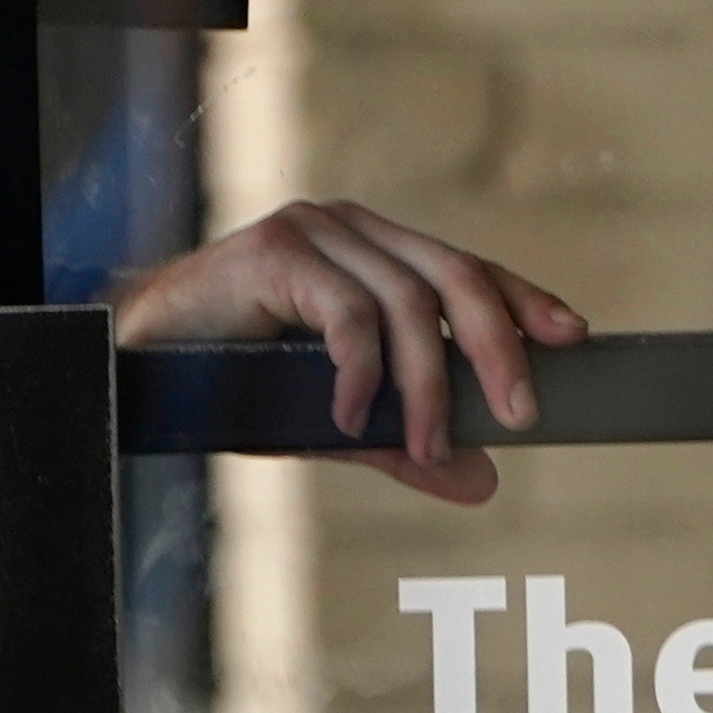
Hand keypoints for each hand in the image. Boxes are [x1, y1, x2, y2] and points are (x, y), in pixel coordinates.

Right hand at [114, 201, 586, 504]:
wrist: (141, 369)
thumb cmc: (237, 384)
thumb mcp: (338, 421)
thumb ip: (407, 444)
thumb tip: (482, 481)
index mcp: (376, 254)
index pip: (466, 271)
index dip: (521, 302)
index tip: (571, 339)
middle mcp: (352, 231)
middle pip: (454, 278)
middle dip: (498, 348)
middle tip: (520, 414)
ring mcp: (313, 233)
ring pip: (407, 304)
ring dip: (425, 386)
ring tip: (425, 447)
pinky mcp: (274, 252)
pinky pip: (346, 313)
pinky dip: (359, 373)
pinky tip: (349, 418)